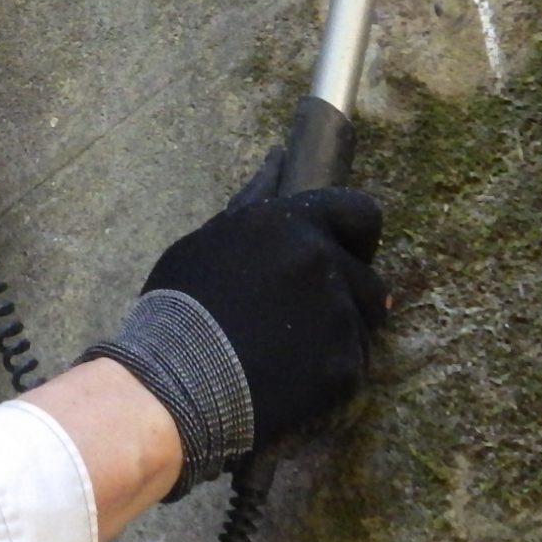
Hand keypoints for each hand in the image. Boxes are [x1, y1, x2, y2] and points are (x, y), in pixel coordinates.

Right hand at [145, 185, 388, 445]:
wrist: (173, 383)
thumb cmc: (180, 308)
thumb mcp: (208, 242)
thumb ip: (256, 202)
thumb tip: (279, 158)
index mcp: (291, 223)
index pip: (362, 214)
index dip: (356, 239)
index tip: (343, 257)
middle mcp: (322, 261)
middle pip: (368, 278)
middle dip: (347, 297)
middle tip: (306, 321)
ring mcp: (337, 315)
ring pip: (363, 324)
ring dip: (338, 335)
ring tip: (291, 355)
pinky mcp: (344, 366)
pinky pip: (353, 365)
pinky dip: (329, 374)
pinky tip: (290, 380)